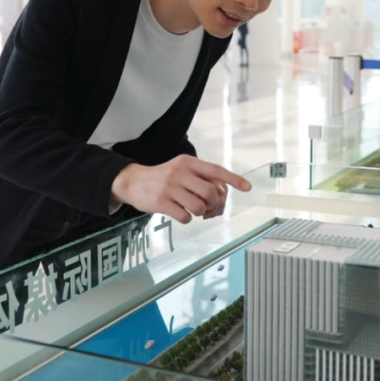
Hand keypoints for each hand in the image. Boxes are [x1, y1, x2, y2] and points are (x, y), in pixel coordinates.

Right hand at [110, 155, 250, 223]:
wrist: (132, 181)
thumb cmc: (163, 178)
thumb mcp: (181, 170)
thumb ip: (201, 179)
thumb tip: (221, 197)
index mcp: (188, 162)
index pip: (216, 170)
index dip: (233, 179)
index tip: (247, 187)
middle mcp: (180, 172)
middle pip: (210, 192)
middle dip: (214, 204)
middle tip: (208, 209)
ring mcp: (169, 187)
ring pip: (199, 206)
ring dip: (201, 213)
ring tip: (192, 210)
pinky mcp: (161, 202)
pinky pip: (185, 216)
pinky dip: (187, 218)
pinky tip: (180, 213)